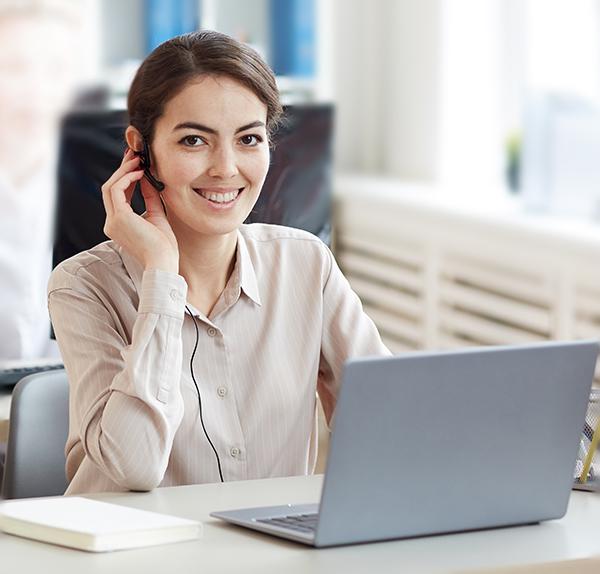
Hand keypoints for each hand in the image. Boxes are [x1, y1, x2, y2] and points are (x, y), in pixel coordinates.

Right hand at [101, 149, 178, 272]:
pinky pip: (116, 190)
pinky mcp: (119, 218)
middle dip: (122, 169)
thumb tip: (148, 178)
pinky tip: (140, 172)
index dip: (126, 177)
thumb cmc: (164, 246)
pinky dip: (126, 178)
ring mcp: (113, 221)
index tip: (136, 163)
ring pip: (110, 187)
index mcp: (119, 224)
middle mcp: (112, 222)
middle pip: (111, 188)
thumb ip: (150, 198)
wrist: (164, 263)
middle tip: (134, 153)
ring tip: (138, 159)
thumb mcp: (157, 216)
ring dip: (124, 170)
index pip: (118, 195)